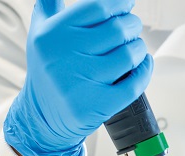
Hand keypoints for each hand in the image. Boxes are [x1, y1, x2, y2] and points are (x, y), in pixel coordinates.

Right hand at [4, 0, 152, 155]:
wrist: (42, 116)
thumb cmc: (48, 72)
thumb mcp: (39, 36)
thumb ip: (50, 9)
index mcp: (53, 35)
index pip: (97, 8)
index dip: (119, 4)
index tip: (127, 5)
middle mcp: (67, 56)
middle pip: (117, 29)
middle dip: (132, 25)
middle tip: (132, 27)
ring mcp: (84, 82)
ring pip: (129, 54)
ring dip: (138, 48)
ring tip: (135, 48)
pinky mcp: (99, 104)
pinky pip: (134, 83)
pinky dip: (144, 70)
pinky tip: (142, 64)